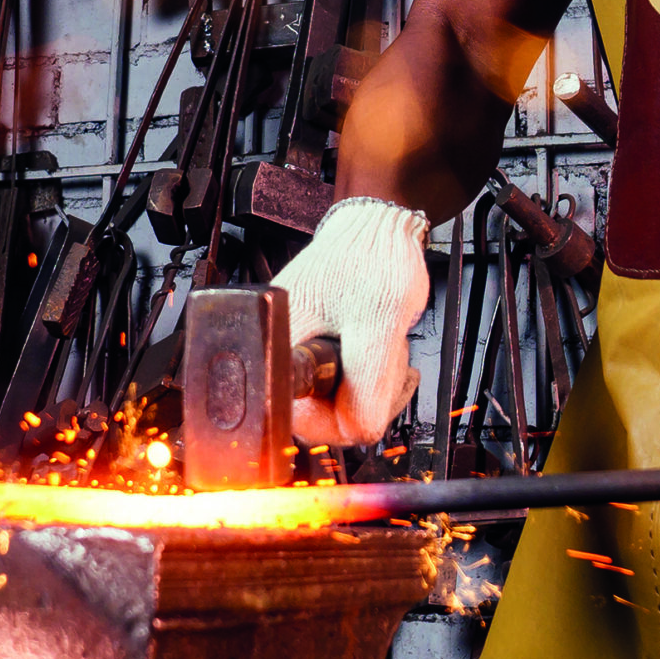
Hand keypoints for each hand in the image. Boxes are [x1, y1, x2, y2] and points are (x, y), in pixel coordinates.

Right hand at [273, 197, 428, 446]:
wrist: (379, 226)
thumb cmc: (372, 257)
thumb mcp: (378, 327)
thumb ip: (367, 387)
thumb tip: (359, 432)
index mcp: (277, 347)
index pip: (303, 420)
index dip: (342, 414)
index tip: (370, 387)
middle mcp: (279, 354)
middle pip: (322, 416)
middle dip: (365, 393)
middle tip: (382, 355)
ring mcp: (299, 351)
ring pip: (338, 402)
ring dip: (372, 381)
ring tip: (381, 340)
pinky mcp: (316, 348)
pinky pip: (345, 384)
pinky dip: (372, 372)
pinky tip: (380, 345)